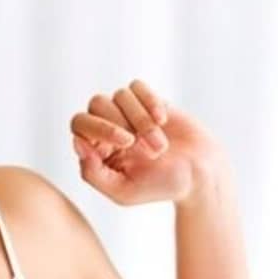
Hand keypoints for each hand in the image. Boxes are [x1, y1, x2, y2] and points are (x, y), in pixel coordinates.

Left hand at [69, 79, 224, 205]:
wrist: (200, 175)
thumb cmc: (160, 187)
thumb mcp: (122, 191)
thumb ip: (92, 173)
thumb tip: (77, 141)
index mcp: (96, 148)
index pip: (79, 123)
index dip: (99, 127)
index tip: (126, 143)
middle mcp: (109, 127)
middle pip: (97, 103)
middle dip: (122, 123)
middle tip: (147, 149)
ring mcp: (128, 112)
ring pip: (120, 95)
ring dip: (142, 120)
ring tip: (160, 146)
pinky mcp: (149, 101)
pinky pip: (136, 86)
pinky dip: (150, 102)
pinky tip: (163, 120)